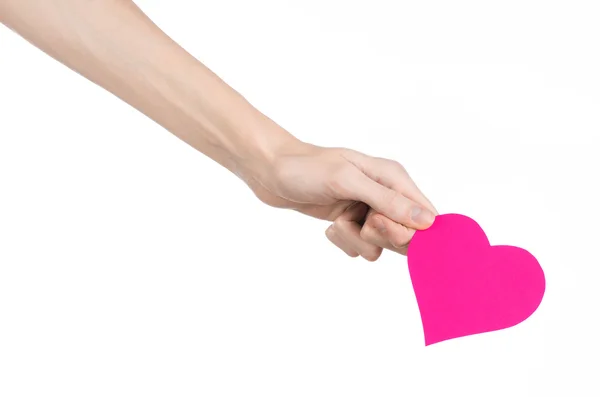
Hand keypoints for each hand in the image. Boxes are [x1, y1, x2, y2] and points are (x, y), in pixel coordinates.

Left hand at [245, 142, 437, 259]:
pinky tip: (330, 224)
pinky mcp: (351, 224)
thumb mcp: (347, 181)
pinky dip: (343, 240)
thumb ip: (388, 201)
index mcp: (393, 177)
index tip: (378, 224)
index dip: (410, 230)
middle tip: (357, 219)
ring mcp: (367, 211)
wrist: (271, 170)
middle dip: (379, 235)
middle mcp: (385, 194)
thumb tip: (428, 222)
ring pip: (380, 246)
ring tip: (338, 219)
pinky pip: (360, 248)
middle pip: (405, 235)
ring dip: (355, 238)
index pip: (425, 214)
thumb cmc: (306, 168)